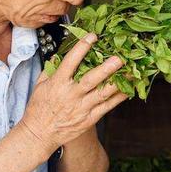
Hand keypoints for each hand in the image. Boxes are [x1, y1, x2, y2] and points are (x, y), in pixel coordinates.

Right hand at [19, 32, 126, 157]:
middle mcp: (71, 95)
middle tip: (119, 57)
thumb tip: (59, 54)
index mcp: (57, 84)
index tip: (92, 36)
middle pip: (90, 80)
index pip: (70, 62)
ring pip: (102, 93)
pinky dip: (119, 97)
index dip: (81, 48)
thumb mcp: (40, 85)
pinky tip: (129, 89)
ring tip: (131, 71)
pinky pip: (107, 107)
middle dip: (106, 68)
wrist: (40, 135)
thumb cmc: (39, 108)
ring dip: (118, 82)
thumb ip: (50, 68)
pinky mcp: (89, 119)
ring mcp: (81, 108)